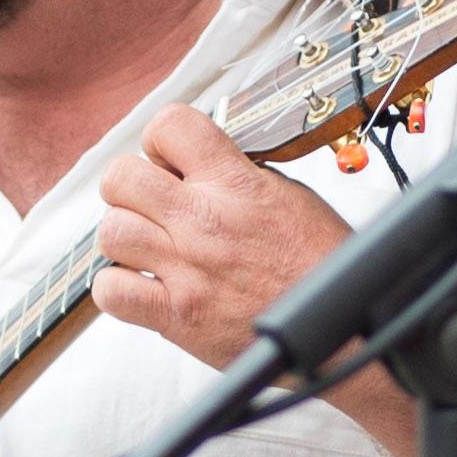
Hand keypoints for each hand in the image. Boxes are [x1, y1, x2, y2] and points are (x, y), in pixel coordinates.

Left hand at [93, 106, 359, 373]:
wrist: (345, 330)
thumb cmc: (323, 265)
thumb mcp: (290, 195)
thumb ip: (238, 175)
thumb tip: (197, 162)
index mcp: (238, 185)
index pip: (170, 125)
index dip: (160, 140)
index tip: (168, 160)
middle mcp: (205, 222)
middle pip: (120, 178)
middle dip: (130, 187)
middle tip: (151, 204)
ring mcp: (187, 270)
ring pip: (110, 232)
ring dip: (124, 238)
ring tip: (150, 246)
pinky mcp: (177, 317)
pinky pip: (112, 292)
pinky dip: (117, 288)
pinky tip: (143, 285)